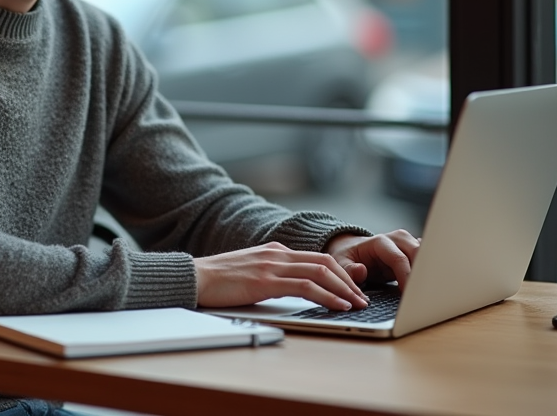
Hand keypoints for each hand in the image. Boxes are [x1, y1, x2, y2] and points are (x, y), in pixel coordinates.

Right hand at [193, 242, 368, 310]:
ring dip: (344, 289)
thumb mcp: (250, 273)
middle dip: (348, 280)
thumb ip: (271, 276)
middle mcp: (277, 253)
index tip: (352, 289)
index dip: (339, 273)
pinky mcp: (266, 280)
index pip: (316, 258)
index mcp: (274, 251)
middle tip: (362, 297)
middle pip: (325, 262)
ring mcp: (272, 265)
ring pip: (320, 272)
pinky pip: (306, 286)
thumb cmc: (217, 281)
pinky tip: (338, 306)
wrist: (193, 277)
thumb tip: (292, 291)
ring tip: (357, 304)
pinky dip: (327, 295)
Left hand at [324, 230, 420, 289]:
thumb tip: (361, 271)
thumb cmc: (347, 258)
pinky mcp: (413, 252)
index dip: (406, 277)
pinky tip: (429, 283)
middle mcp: (397, 240)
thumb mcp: (340, 264)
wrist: (352, 249)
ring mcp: (407, 244)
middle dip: (421, 272)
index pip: (399, 259)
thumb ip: (348, 270)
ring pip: (426, 254)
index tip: (408, 294)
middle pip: (418, 253)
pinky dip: (429, 269)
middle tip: (421, 294)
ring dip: (427, 271)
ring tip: (427, 290)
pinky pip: (427, 258)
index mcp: (380, 242)